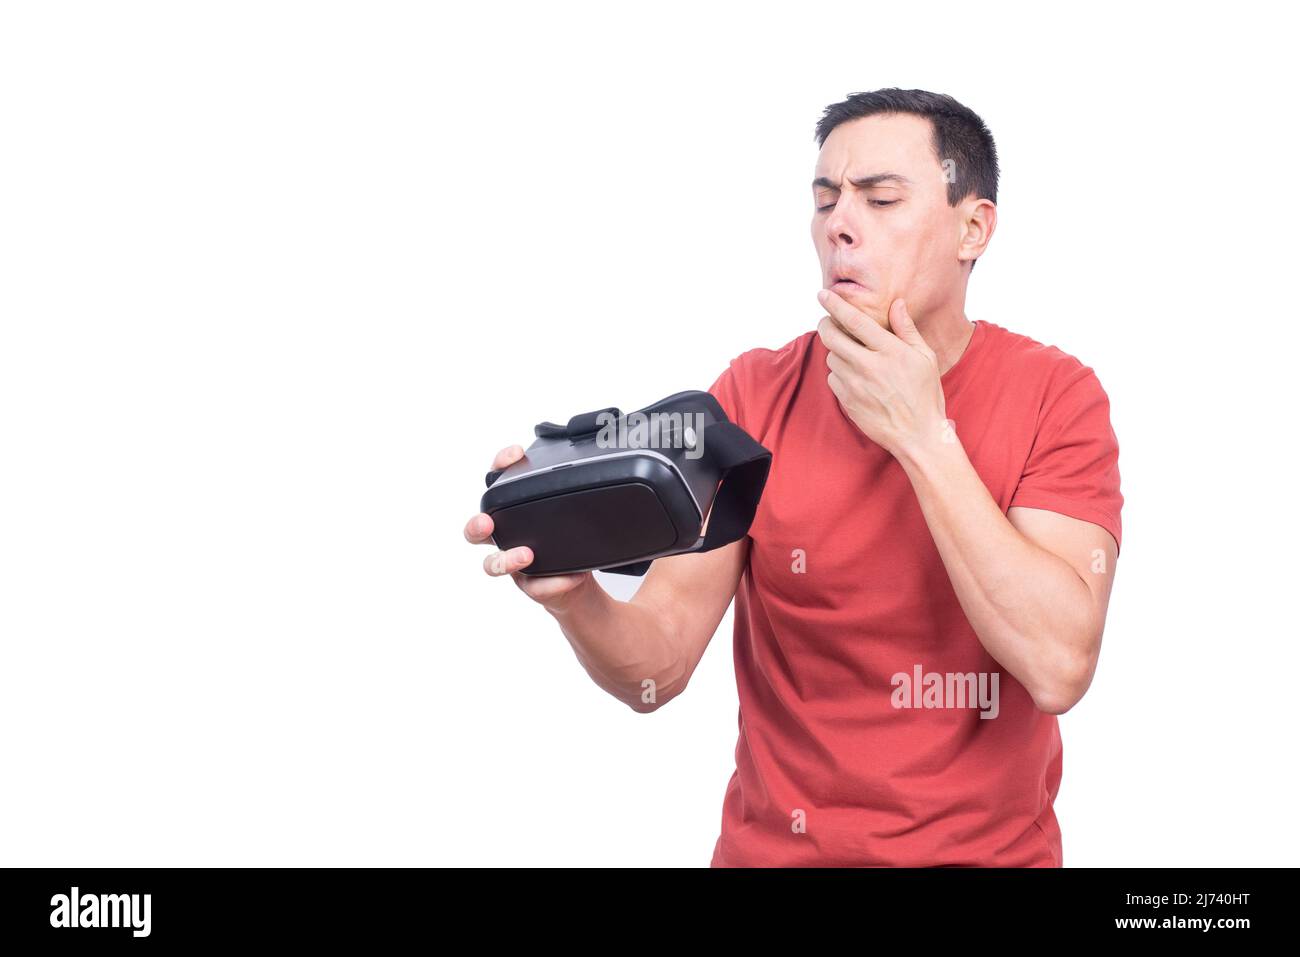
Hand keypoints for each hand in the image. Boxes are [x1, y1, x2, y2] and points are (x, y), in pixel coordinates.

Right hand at [464, 443, 593, 607]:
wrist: (578, 582)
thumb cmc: (568, 540)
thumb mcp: (574, 511)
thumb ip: (580, 489)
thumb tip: (614, 452)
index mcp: (512, 513)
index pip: (496, 483)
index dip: (500, 466)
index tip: (516, 454)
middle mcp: (506, 538)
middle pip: (475, 531)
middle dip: (477, 524)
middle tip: (488, 523)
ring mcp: (514, 565)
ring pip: (493, 565)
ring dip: (505, 559)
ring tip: (526, 555)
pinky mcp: (531, 587)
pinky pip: (537, 587)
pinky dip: (555, 582)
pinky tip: (572, 576)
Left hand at [816, 290, 947, 457]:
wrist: (917, 435)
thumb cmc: (925, 394)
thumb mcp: (925, 358)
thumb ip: (907, 329)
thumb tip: (896, 304)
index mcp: (889, 351)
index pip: (854, 320)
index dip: (835, 305)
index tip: (823, 294)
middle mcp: (868, 366)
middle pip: (831, 337)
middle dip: (826, 325)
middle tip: (829, 322)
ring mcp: (854, 385)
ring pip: (831, 358)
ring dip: (836, 351)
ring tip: (852, 354)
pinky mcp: (846, 401)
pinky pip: (832, 379)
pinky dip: (839, 373)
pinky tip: (855, 376)